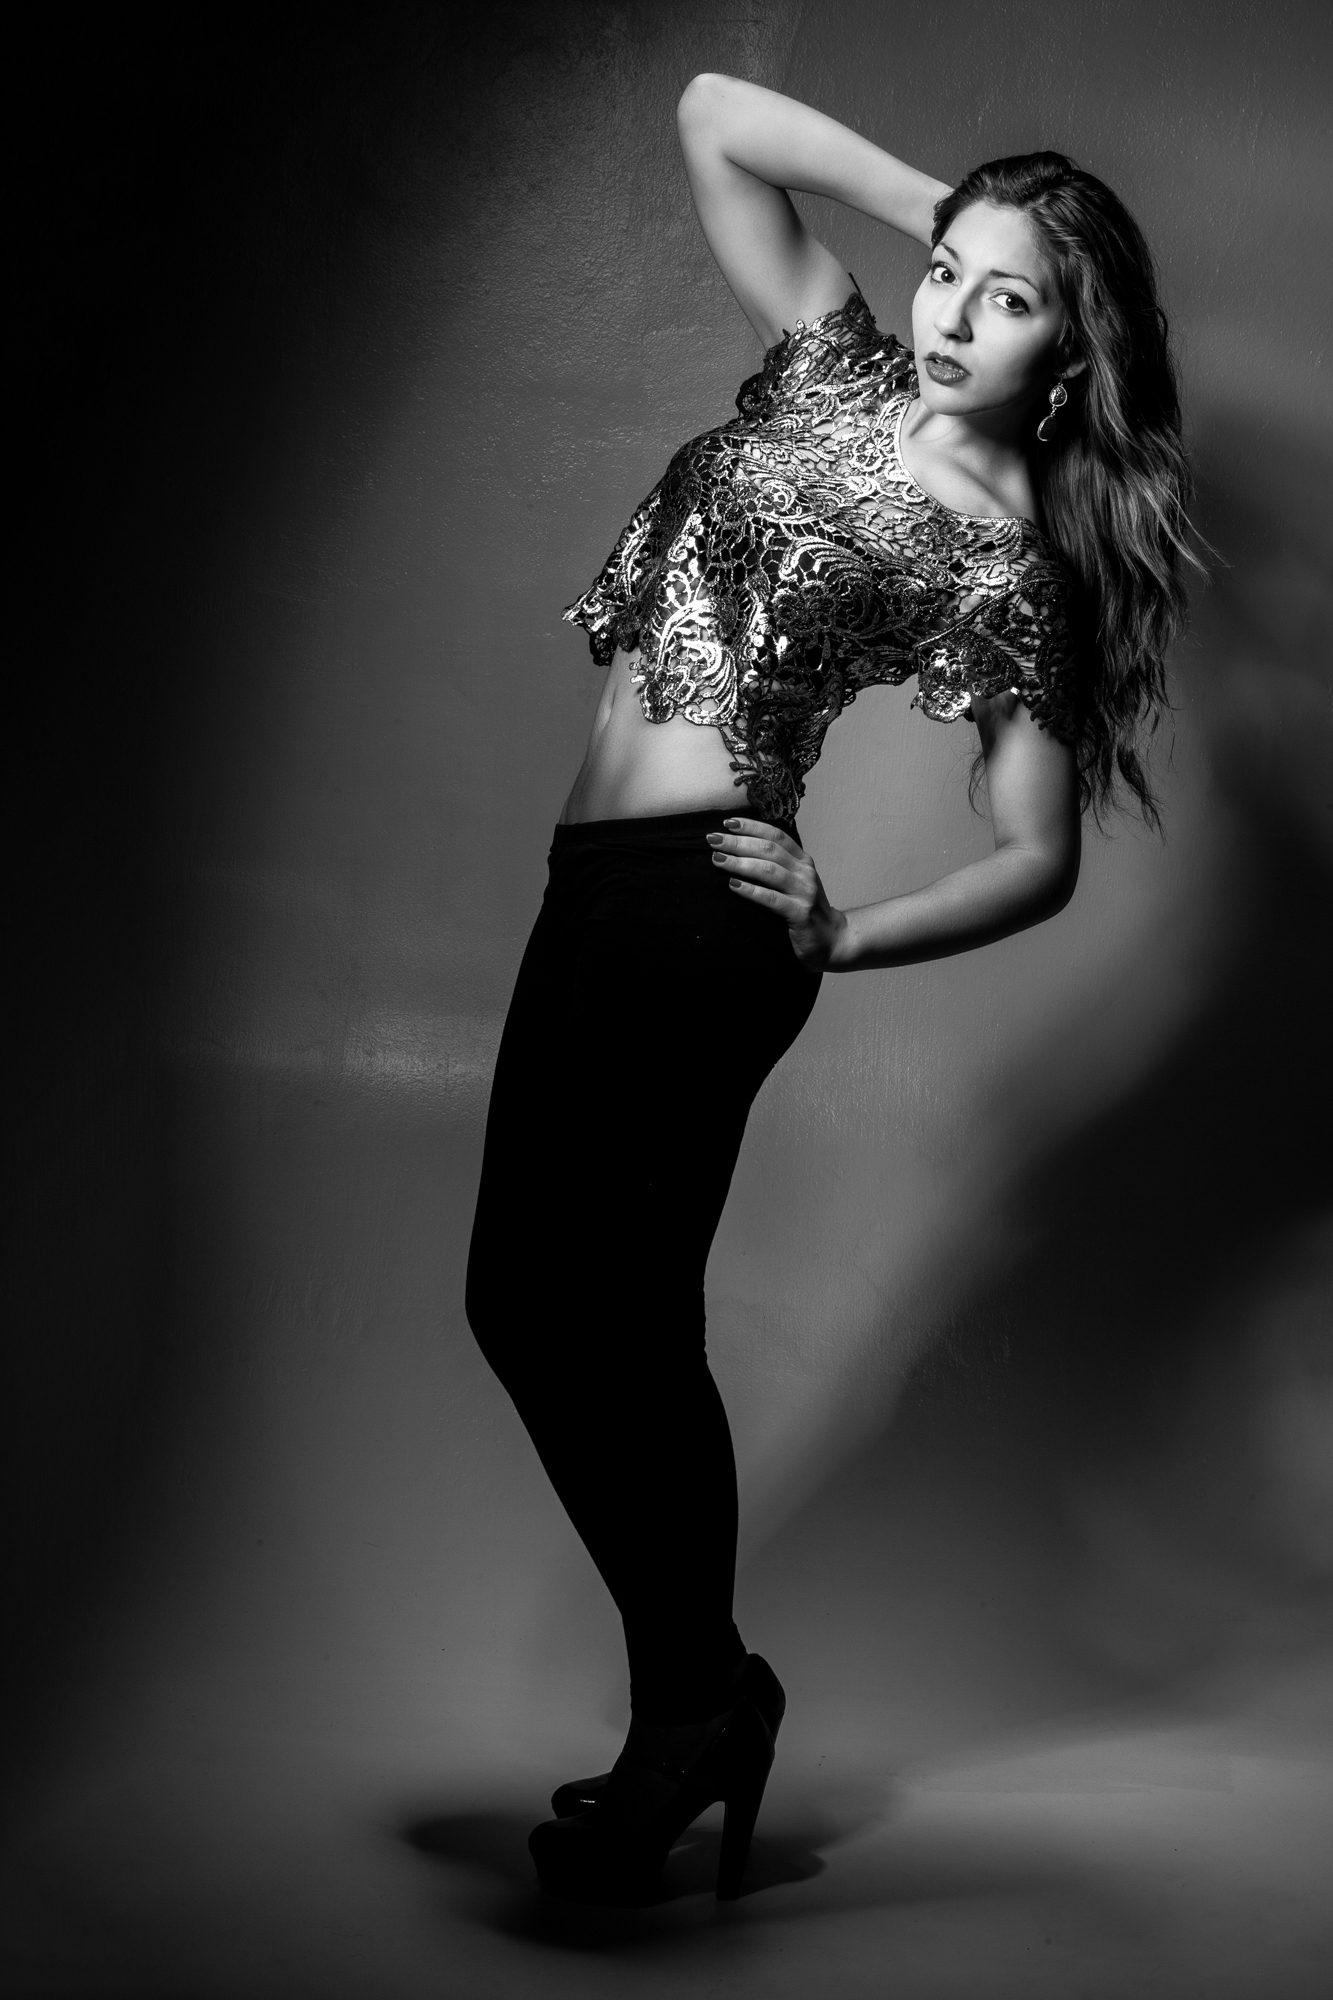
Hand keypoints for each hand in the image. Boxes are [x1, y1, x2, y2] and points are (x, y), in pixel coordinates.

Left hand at [706, 817, 845, 971]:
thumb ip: (775, 867)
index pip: (776, 835)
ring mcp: (804, 892)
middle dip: (738, 842)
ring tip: (717, 859)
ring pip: (769, 870)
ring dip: (740, 863)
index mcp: (802, 861)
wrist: (831, 940)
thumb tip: (738, 851)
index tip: (726, 823)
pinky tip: (733, 885)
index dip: (751, 827)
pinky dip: (751, 890)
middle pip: (768, 849)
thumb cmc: (803, 909)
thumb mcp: (793, 883)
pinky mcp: (800, 913)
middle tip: (713, 839)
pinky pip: (771, 899)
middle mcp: (804, 872)